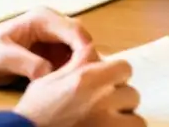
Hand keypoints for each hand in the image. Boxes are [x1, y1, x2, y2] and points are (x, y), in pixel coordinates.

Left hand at [0, 6, 96, 86]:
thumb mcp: (3, 57)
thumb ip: (28, 63)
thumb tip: (50, 73)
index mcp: (43, 18)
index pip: (74, 30)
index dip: (83, 49)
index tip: (84, 70)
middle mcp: (53, 22)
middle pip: (80, 37)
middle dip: (83, 56)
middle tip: (80, 78)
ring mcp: (53, 33)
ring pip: (77, 46)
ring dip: (77, 62)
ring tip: (72, 80)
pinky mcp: (51, 46)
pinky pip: (68, 55)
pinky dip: (69, 66)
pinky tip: (64, 78)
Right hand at [14, 55, 143, 126]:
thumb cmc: (32, 114)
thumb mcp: (48, 82)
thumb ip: (76, 65)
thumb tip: (94, 49)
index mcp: (88, 80)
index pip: (125, 68)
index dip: (117, 76)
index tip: (108, 85)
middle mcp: (102, 100)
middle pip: (131, 94)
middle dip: (119, 102)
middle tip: (103, 110)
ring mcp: (107, 124)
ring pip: (136, 120)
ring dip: (124, 122)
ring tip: (107, 124)